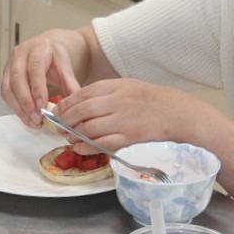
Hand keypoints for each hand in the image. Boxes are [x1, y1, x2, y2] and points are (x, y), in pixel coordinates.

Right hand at [0, 28, 87, 125]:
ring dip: (19, 108)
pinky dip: (15, 107)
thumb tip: (76, 106)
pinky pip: (5, 94)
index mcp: (38, 49)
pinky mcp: (5, 75)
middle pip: (17, 79)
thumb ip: (71, 86)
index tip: (42, 105)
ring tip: (33, 121)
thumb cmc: (55, 59)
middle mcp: (20, 54)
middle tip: (37, 118)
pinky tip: (26, 117)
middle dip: (26, 102)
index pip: (34, 68)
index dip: (37, 88)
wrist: (46, 49)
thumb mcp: (66, 69)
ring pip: (8, 88)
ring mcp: (9, 64)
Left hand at [53, 78, 206, 152]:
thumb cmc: (150, 99)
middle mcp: (116, 102)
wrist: (176, 112)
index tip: (57, 111)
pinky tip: (79, 147)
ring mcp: (122, 120)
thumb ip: (104, 92)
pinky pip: (102, 143)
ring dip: (74, 134)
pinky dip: (86, 147)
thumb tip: (79, 102)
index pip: (82, 94)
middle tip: (59, 126)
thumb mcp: (127, 86)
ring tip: (68, 137)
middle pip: (81, 111)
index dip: (66, 104)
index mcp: (114, 86)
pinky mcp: (129, 137)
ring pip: (88, 128)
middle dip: (66, 121)